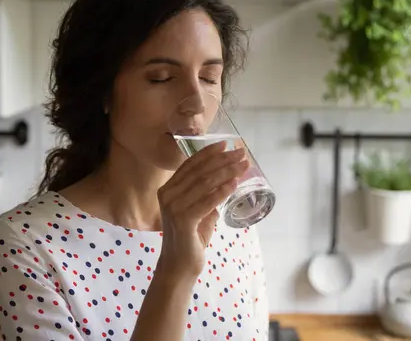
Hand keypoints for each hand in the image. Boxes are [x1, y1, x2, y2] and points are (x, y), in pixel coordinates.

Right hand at [156, 141, 248, 280]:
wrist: (180, 266)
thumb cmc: (191, 239)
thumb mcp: (200, 211)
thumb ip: (208, 196)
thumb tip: (227, 180)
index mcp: (168, 189)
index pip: (190, 165)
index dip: (208, 153)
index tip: (226, 144)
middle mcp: (167, 195)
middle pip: (199, 171)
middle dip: (222, 160)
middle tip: (241, 153)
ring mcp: (173, 207)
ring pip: (205, 183)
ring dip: (227, 172)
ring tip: (243, 166)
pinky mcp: (182, 220)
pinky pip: (207, 201)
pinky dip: (222, 191)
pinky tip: (234, 183)